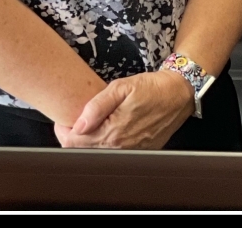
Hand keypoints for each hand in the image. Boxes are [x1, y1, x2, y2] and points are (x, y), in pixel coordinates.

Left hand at [54, 70, 194, 150]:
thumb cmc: (152, 88)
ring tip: (88, 123)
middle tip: (73, 119)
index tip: (63, 118)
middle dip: (73, 136)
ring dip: (87, 142)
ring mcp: (129, 153)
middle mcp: (120, 148)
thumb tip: (78, 124)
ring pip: (96, 154)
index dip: (63, 130)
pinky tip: (104, 128)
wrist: (178, 95)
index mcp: (113, 132)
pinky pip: (112, 153)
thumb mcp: (122, 87)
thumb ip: (97, 106)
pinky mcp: (137, 153)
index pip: (75, 142)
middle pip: (82, 151)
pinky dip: (102, 144)